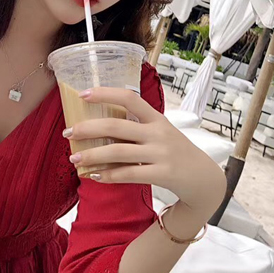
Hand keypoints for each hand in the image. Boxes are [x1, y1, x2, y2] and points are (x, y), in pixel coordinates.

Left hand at [67, 87, 225, 215]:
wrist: (205, 179)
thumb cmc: (175, 152)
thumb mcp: (161, 132)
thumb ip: (137, 126)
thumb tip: (98, 125)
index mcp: (156, 118)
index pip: (130, 97)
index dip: (105, 93)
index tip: (83, 94)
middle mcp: (159, 133)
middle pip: (116, 126)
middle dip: (87, 129)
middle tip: (68, 133)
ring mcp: (161, 154)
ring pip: (118, 152)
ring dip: (92, 155)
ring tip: (74, 159)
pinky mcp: (163, 174)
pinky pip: (128, 174)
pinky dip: (108, 175)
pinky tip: (94, 175)